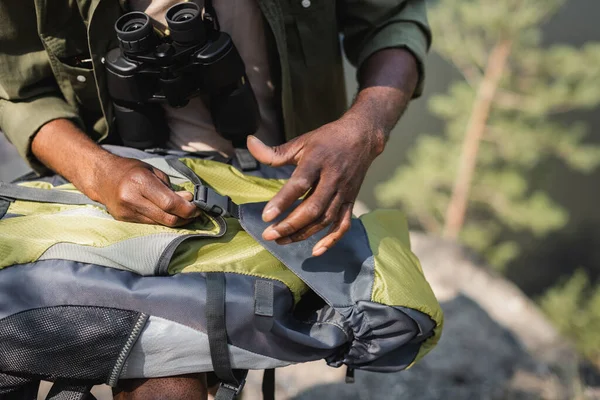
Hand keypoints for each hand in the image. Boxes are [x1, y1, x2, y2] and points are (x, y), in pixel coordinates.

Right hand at [89, 155, 200, 225]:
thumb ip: (170, 188)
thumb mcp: (153, 171)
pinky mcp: (124, 220)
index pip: (170, 203)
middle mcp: (131, 198)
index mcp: (140, 181)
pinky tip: (166, 214)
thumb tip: (188, 200)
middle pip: (167, 217)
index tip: (197, 208)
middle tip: (194, 212)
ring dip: (175, 220)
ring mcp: (126, 211)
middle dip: (184, 217)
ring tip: (182, 212)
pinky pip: (150, 224)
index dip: (187, 209)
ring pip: (160, 224)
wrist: (102, 177)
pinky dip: (162, 221)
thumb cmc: (130, 170)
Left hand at [247, 113, 384, 255]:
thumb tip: (249, 144)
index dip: (282, 201)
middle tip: (269, 235)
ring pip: (325, 219)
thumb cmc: (327, 139)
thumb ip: (275, 151)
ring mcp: (343, 191)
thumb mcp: (301, 142)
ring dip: (304, 233)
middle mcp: (332, 178)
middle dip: (290, 225)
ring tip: (282, 241)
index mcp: (317, 160)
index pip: (299, 184)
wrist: (362, 136)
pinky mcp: (351, 200)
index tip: (266, 216)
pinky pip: (343, 224)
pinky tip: (316, 250)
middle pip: (313, 207)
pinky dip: (331, 240)